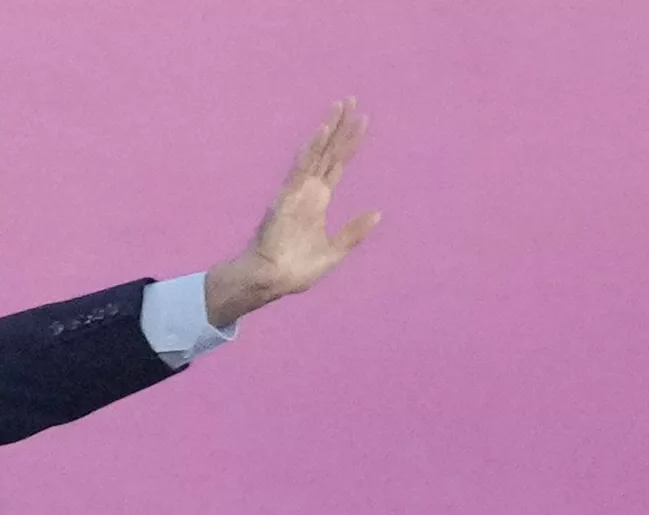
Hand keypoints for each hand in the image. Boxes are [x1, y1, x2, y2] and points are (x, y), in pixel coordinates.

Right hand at [205, 98, 380, 326]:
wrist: (270, 281)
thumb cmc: (295, 270)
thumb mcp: (333, 252)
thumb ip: (353, 232)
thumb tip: (378, 213)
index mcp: (318, 201)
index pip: (337, 164)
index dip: (349, 143)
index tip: (362, 120)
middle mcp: (308, 191)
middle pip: (328, 151)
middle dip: (340, 126)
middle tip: (351, 99)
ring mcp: (297, 191)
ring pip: (316, 152)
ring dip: (328, 128)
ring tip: (341, 105)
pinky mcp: (287, 197)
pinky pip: (300, 168)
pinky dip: (311, 149)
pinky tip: (322, 131)